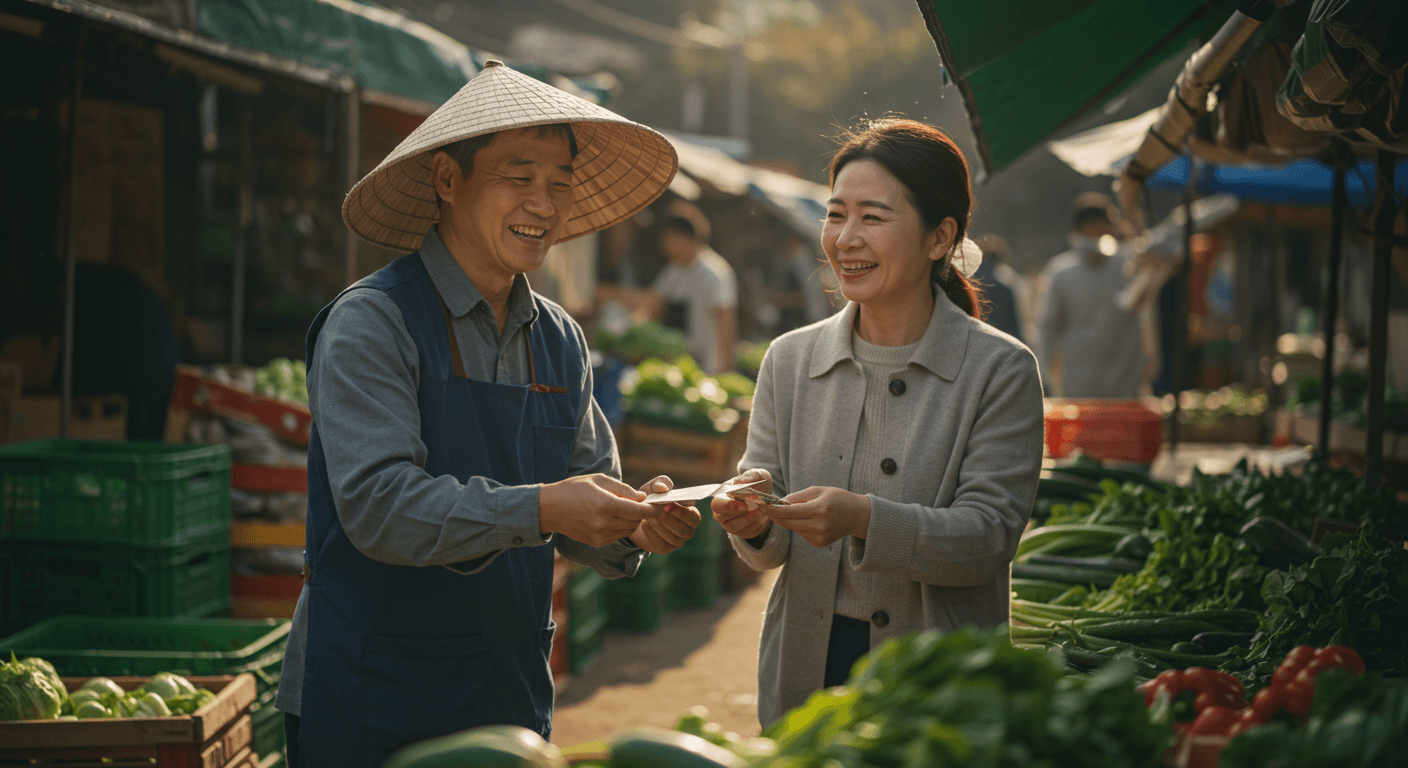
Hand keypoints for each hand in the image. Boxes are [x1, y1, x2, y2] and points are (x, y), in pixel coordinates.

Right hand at [539, 474, 660, 547]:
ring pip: (628, 530)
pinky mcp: (597, 543)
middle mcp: (603, 523)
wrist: (550, 509)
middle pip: (636, 521)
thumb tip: (643, 498)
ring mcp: (600, 536)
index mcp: (605, 504)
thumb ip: (624, 489)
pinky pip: (618, 535)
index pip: (639, 511)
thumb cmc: (575, 489)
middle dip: (642, 513)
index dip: (653, 509)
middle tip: (642, 503)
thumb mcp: (599, 480)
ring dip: (631, 520)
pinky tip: (611, 517)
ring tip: (623, 508)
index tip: (659, 504)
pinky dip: (620, 526)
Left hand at [629, 476, 701, 552]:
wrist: (637, 515)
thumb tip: (664, 488)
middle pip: (682, 529)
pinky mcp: (665, 548)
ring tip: (647, 516)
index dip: (681, 512)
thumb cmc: (652, 499)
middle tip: (653, 511)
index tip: (666, 505)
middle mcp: (688, 530)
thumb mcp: (654, 488)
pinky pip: (661, 544)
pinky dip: (651, 534)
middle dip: (667, 519)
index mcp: (691, 514)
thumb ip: (660, 483)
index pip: (693, 517)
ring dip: (658, 526)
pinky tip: (644, 524)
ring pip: (672, 538)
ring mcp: (678, 541)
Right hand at [711, 468, 773, 540]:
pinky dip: (756, 525)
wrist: (766, 499)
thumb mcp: (759, 476)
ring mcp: (729, 524)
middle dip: (738, 512)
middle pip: (721, 517)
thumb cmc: (757, 485)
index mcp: (721, 496)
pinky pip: (745, 532)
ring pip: (733, 527)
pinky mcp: (741, 532)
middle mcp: (721, 512)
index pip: (717, 503)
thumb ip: (752, 475)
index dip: (729, 505)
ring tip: (761, 511)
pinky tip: (763, 517)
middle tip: (754, 507)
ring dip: (749, 519)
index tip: (745, 503)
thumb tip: (743, 480)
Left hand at [763, 486, 869, 548]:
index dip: (772, 509)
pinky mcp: (819, 544)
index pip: (788, 512)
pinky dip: (799, 525)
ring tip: (797, 510)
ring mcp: (819, 538)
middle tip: (764, 508)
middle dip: (774, 516)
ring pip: (793, 528)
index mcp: (819, 510)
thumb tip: (778, 503)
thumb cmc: (837, 498)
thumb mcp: (818, 490)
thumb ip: (797, 497)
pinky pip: (801, 533)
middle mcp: (819, 526)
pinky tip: (810, 520)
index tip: (761, 505)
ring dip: (788, 520)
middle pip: (787, 523)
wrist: (857, 516)